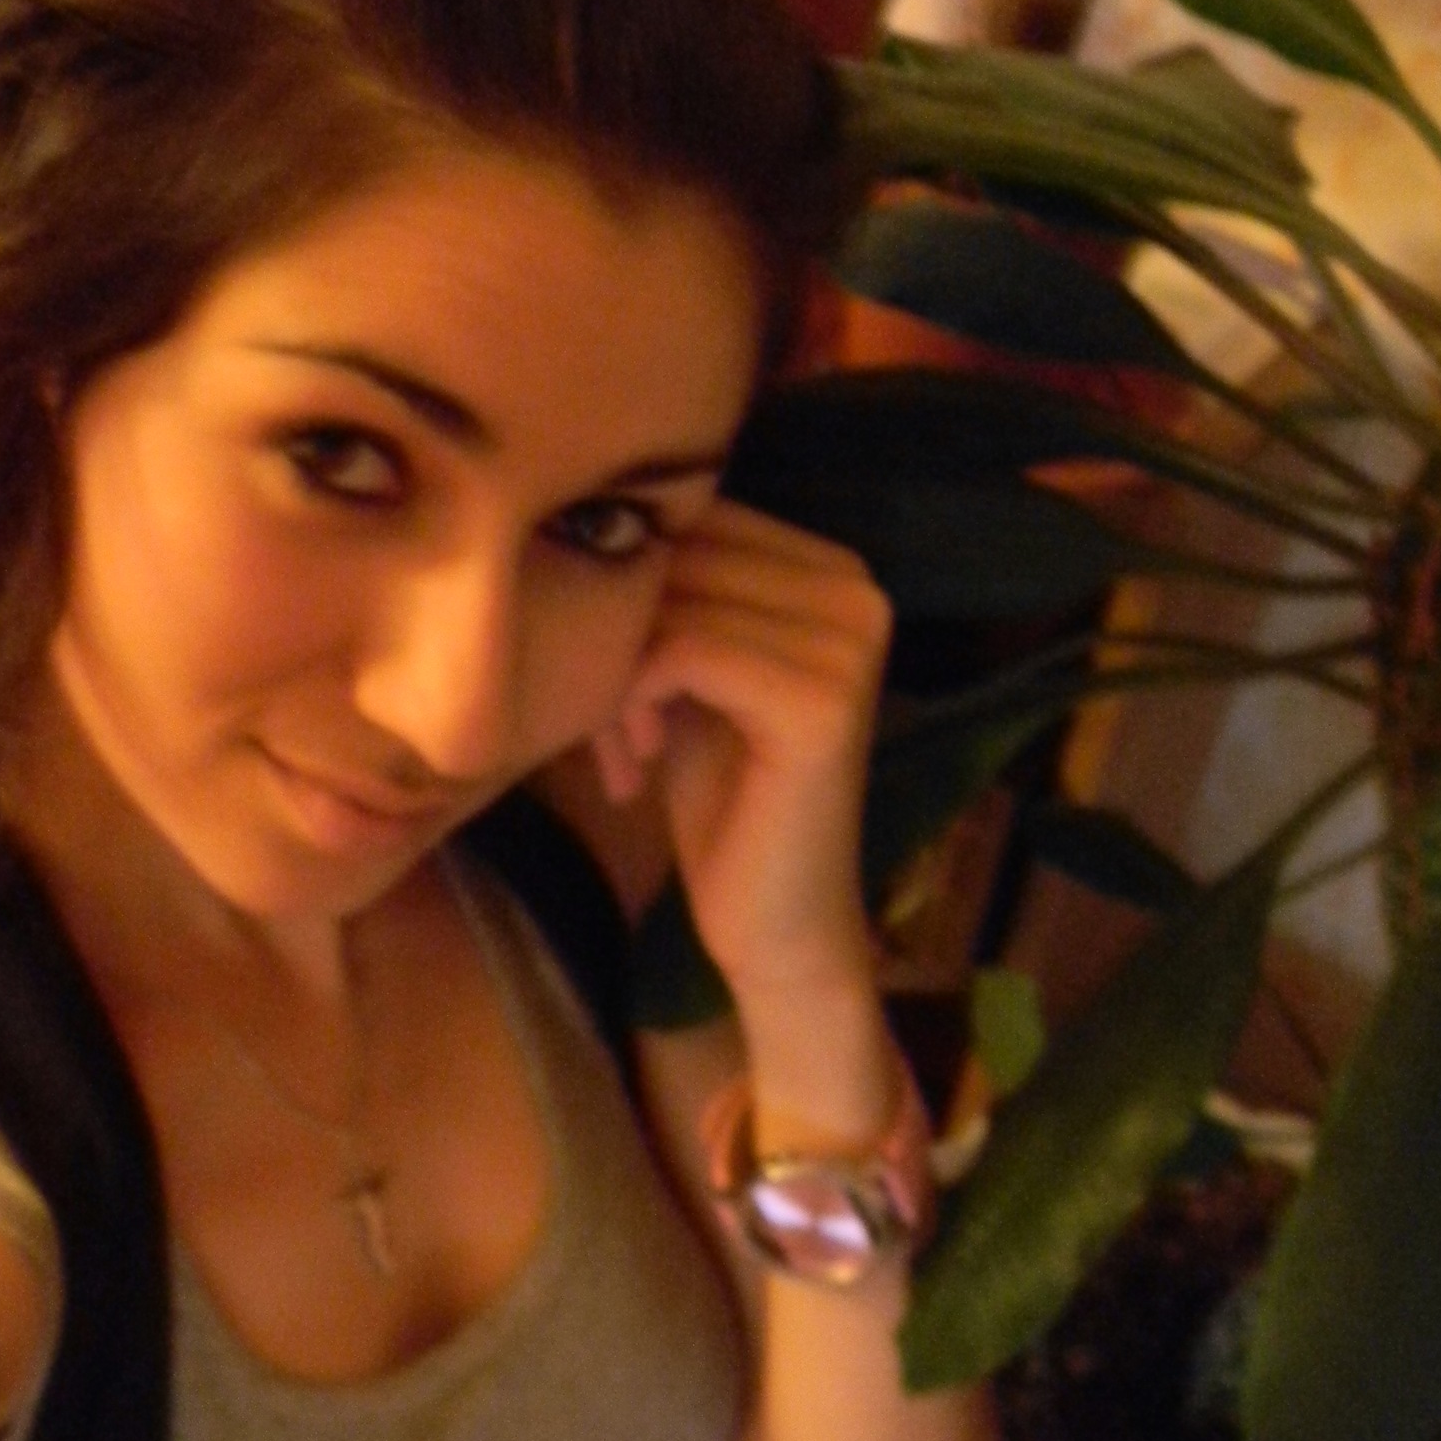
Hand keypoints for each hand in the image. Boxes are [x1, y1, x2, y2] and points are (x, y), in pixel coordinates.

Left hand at [591, 499, 891, 1014]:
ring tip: (621, 751)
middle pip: (681, 552)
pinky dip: (632, 703)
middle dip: (614, 631)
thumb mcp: (691, 672)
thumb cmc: (722, 800)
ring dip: (615, 676)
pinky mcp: (820, 699)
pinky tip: (636, 768)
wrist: (775, 926)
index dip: (629, 586)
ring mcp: (849, 641)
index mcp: (835, 569)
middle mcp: (858, 589)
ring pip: (672, 600)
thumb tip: (583, 515)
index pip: (695, 515)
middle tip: (605, 728)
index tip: (609, 681)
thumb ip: (670, 590)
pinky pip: (682, 651)